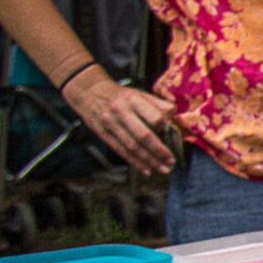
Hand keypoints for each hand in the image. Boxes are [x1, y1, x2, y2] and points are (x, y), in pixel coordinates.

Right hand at [68, 69, 182, 174]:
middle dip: (159, 151)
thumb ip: (158, 104)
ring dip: (149, 160)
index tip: (172, 134)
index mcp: (134, 100)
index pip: (153, 117)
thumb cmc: (120, 95)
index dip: (165, 127)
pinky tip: (146, 169)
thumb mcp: (139, 93)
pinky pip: (121, 150)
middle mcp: (122, 112)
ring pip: (132, 146)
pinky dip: (134, 162)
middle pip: (143, 136)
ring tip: (162, 169)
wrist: (89, 92)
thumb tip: (173, 115)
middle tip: (171, 162)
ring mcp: (111, 124)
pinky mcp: (103, 134)